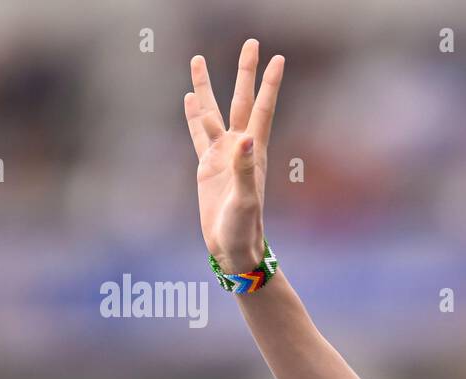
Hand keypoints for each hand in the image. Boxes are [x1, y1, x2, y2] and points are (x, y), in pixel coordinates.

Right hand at [183, 39, 283, 273]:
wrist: (235, 248)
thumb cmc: (244, 228)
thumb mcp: (245, 200)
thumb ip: (244, 169)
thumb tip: (244, 139)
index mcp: (253, 152)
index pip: (262, 108)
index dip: (269, 84)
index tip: (277, 57)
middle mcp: (240, 148)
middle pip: (242, 100)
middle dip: (245, 72)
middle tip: (251, 43)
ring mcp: (223, 156)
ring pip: (215, 111)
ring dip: (207, 87)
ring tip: (198, 60)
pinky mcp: (207, 167)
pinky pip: (199, 134)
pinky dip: (193, 116)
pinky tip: (188, 99)